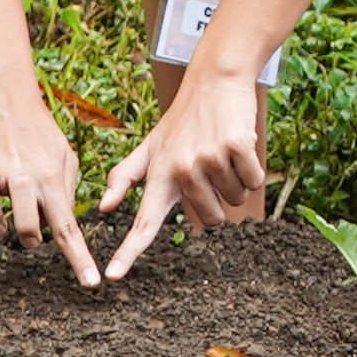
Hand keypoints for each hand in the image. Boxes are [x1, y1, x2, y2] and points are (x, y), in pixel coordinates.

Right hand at [0, 72, 102, 283]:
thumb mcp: (64, 154)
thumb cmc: (37, 128)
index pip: (67, 227)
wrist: (1, 91)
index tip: (92, 284)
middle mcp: (21, 177)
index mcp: (50, 176)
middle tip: (29, 234)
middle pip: (26, 232)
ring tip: (1, 220)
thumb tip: (64, 226)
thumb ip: (67, 190)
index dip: (80, 259)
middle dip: (29, 240)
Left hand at [98, 67, 271, 257]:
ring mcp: (209, 158)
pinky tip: (239, 146)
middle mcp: (182, 169)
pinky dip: (252, 169)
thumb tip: (103, 208)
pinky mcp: (237, 147)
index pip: (142, 221)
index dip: (128, 251)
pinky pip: (253, 181)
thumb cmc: (182, 120)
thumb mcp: (150, 147)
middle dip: (218, 200)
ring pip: (236, 200)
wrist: (214, 80)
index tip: (113, 276)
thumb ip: (126, 176)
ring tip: (221, 153)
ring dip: (235, 181)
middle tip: (209, 168)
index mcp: (159, 174)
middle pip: (211, 220)